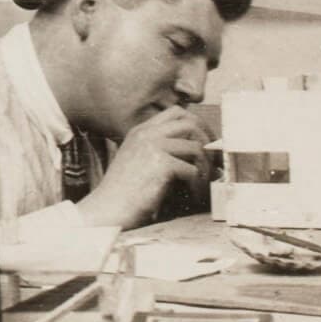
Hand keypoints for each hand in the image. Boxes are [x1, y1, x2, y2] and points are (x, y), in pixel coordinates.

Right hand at [75, 106, 213, 228]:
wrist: (107, 208)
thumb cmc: (124, 192)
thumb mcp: (138, 160)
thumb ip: (161, 149)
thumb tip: (199, 150)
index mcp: (141, 131)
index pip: (176, 113)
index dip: (197, 124)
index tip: (205, 142)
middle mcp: (147, 134)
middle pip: (190, 123)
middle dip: (208, 141)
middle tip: (213, 161)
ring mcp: (153, 146)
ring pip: (196, 148)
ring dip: (205, 168)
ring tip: (203, 183)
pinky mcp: (160, 164)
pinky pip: (193, 170)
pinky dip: (197, 185)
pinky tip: (192, 196)